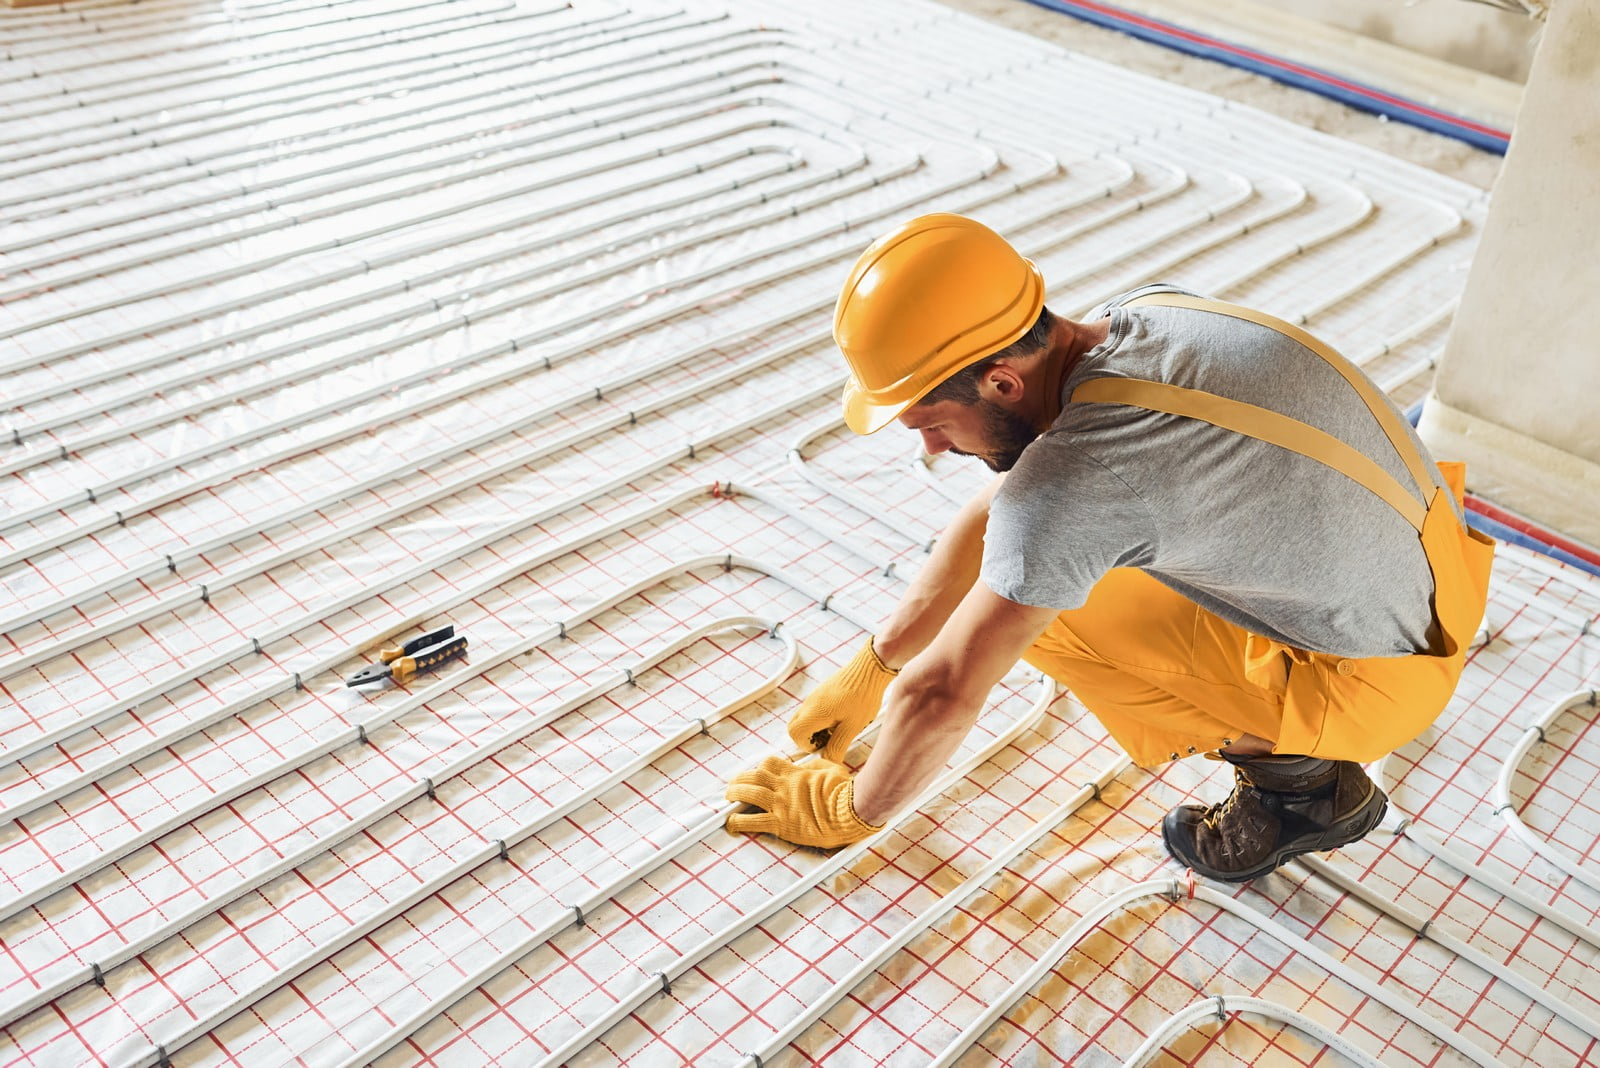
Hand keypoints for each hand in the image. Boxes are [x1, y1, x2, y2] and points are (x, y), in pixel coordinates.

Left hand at [724, 755, 883, 847]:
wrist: (850, 810)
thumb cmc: (846, 791)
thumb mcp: (832, 769)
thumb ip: (817, 767)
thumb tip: (812, 768)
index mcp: (796, 774)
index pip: (770, 763)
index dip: (760, 767)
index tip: (757, 773)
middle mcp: (784, 786)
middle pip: (754, 776)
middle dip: (740, 779)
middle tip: (733, 785)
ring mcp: (781, 804)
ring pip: (749, 793)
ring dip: (735, 794)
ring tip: (728, 797)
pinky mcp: (781, 823)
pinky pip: (754, 821)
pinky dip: (739, 823)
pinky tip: (731, 824)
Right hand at [786, 636, 896, 760]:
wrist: (870, 668)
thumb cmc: (863, 696)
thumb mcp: (853, 726)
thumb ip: (838, 745)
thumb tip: (830, 761)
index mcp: (815, 712)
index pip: (795, 734)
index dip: (807, 746)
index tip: (824, 745)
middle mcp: (810, 703)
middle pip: (794, 726)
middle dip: (808, 738)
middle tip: (828, 739)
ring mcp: (814, 696)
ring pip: (803, 718)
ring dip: (815, 728)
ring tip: (837, 728)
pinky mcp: (822, 692)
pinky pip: (812, 710)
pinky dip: (820, 719)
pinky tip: (840, 717)